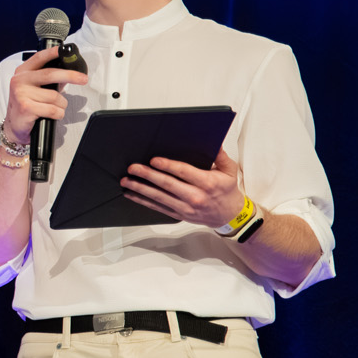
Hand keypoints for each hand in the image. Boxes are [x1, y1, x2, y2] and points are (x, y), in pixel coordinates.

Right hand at [3, 45, 89, 145]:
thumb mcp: (33, 88)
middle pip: (50, 74)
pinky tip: (52, 115)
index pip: (39, 58)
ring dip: (61, 105)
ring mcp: (21, 94)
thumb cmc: (26, 105)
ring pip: (55, 96)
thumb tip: (69, 74)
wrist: (14, 126)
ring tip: (55, 108)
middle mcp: (19, 81)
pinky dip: (58, 114)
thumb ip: (48, 80)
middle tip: (83, 79)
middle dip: (70, 76)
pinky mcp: (26, 108)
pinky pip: (53, 109)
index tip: (64, 50)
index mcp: (22, 73)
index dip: (52, 52)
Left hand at [121, 149, 245, 227]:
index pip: (183, 172)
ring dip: (140, 188)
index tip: (154, 160)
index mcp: (207, 183)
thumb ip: (220, 155)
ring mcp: (185, 207)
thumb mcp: (229, 170)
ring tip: (127, 181)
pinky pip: (157, 207)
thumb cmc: (228, 191)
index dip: (167, 166)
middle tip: (133, 168)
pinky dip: (143, 200)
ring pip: (158, 197)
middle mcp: (195, 196)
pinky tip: (132, 194)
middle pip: (167, 184)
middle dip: (148, 175)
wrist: (230, 216)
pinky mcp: (178, 214)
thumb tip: (214, 141)